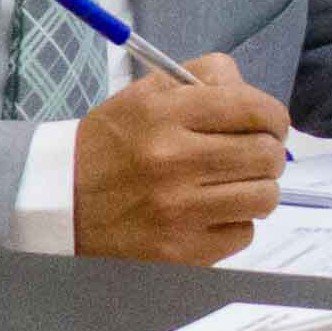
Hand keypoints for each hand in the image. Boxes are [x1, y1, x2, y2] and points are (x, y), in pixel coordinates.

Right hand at [74, 52, 289, 263]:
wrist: (58, 204)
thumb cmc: (108, 147)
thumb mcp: (141, 97)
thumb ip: (198, 79)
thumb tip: (250, 92)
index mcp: (162, 115)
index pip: (254, 109)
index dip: (273, 116)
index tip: (267, 124)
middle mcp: (172, 161)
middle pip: (267, 155)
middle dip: (268, 153)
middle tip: (250, 156)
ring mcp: (177, 211)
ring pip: (264, 197)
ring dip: (255, 190)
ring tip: (229, 186)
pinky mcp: (181, 251)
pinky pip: (243, 233)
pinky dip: (232, 223)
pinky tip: (206, 214)